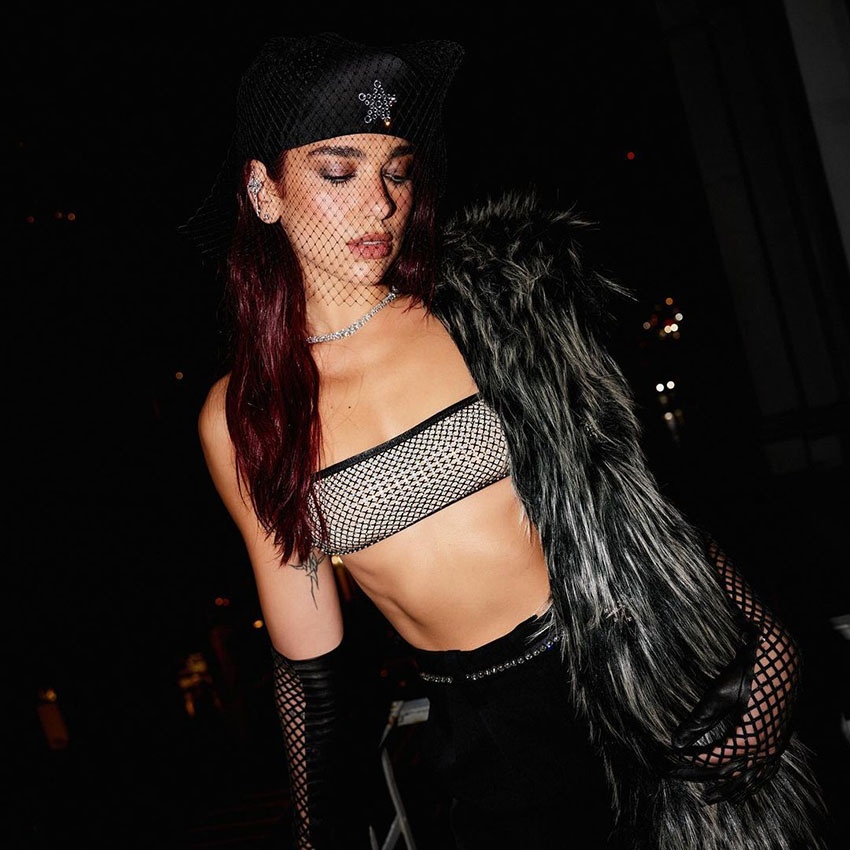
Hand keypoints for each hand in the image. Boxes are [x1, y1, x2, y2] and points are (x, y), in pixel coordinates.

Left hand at [660, 610, 800, 804]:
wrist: (780, 659)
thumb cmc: (747, 674)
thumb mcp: (719, 695)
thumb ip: (699, 721)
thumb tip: (675, 742)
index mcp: (750, 739)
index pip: (716, 758)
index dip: (693, 760)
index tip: (673, 757)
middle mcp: (765, 749)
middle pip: (729, 773)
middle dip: (701, 777)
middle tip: (673, 776)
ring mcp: (775, 747)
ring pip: (749, 779)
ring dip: (727, 789)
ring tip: (709, 799)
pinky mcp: (778, 742)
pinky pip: (765, 773)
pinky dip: (751, 784)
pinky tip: (742, 788)